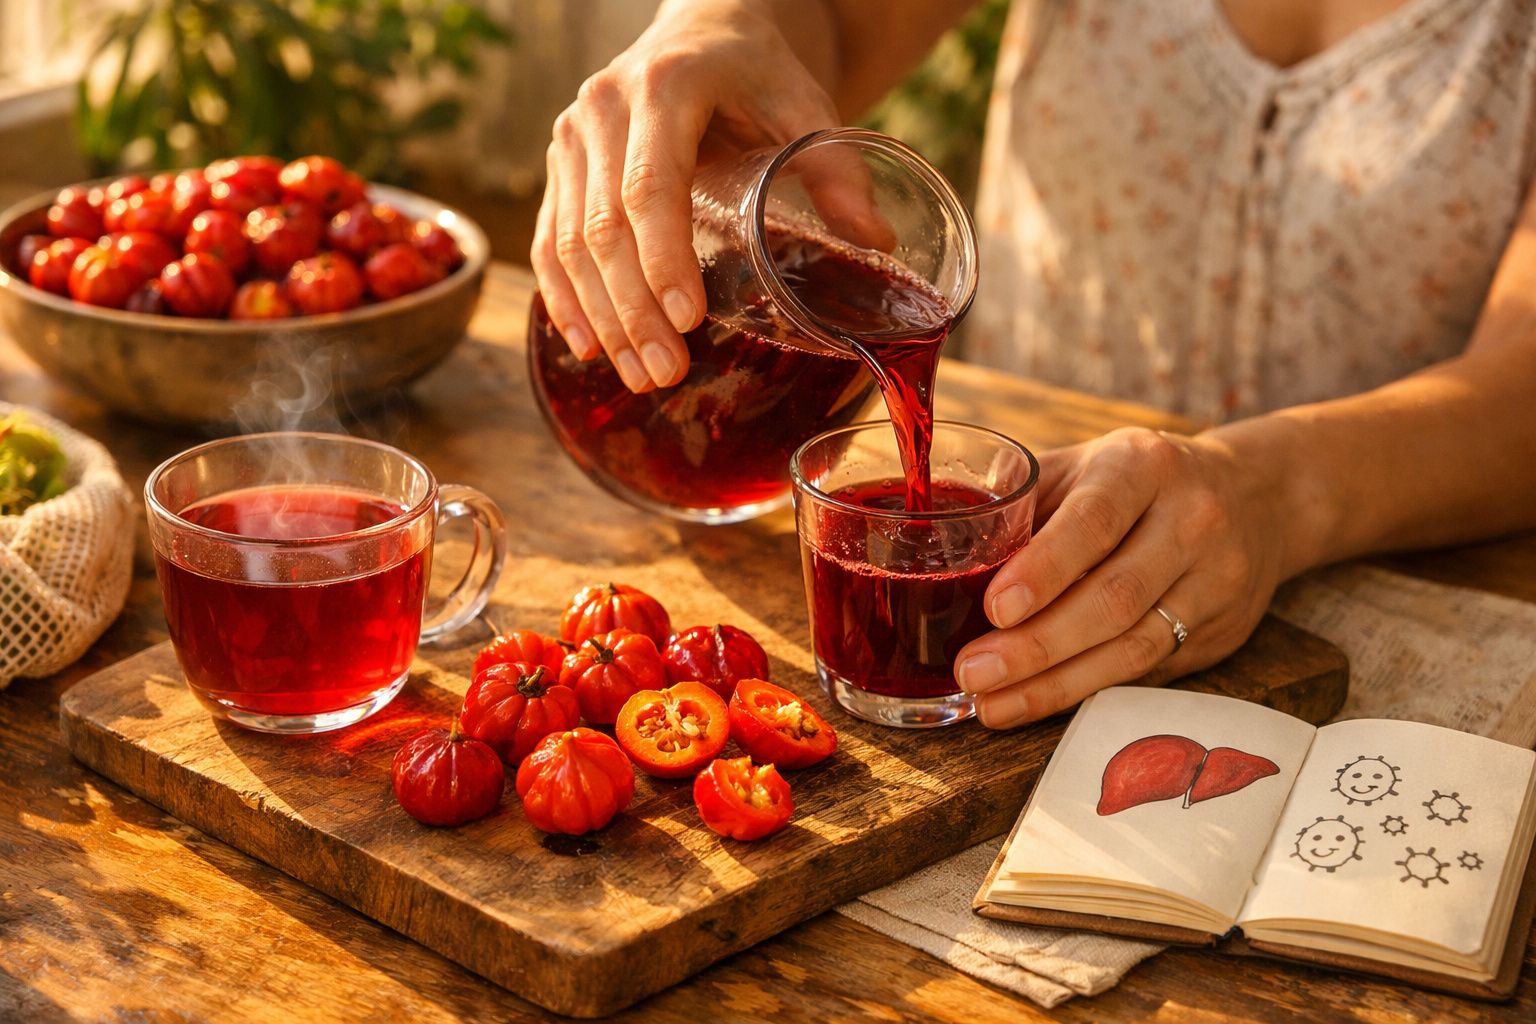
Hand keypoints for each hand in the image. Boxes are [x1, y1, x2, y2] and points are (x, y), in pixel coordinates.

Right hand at [530, 0, 841, 392]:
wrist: (701, 29)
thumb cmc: (755, 70)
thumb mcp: (804, 102)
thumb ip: (836, 168)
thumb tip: (877, 240)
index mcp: (664, 88)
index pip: (650, 186)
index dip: (663, 259)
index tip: (687, 321)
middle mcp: (602, 108)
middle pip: (605, 226)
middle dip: (633, 310)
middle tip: (667, 372)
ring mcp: (572, 137)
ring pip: (571, 241)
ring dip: (604, 318)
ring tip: (642, 376)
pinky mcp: (562, 165)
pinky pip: (550, 238)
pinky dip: (565, 297)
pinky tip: (588, 346)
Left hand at [954, 427, 1293, 727]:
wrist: (1255, 496)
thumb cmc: (1136, 482)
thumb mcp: (1083, 467)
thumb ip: (1024, 508)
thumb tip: (944, 565)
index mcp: (1144, 467)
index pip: (1094, 522)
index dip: (1045, 570)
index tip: (995, 608)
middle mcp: (1191, 520)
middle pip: (1113, 598)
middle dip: (1036, 645)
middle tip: (973, 673)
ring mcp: (1215, 582)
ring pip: (1133, 647)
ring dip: (1055, 685)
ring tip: (991, 704)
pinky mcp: (1220, 633)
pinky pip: (1147, 672)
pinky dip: (1087, 691)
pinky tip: (1037, 702)